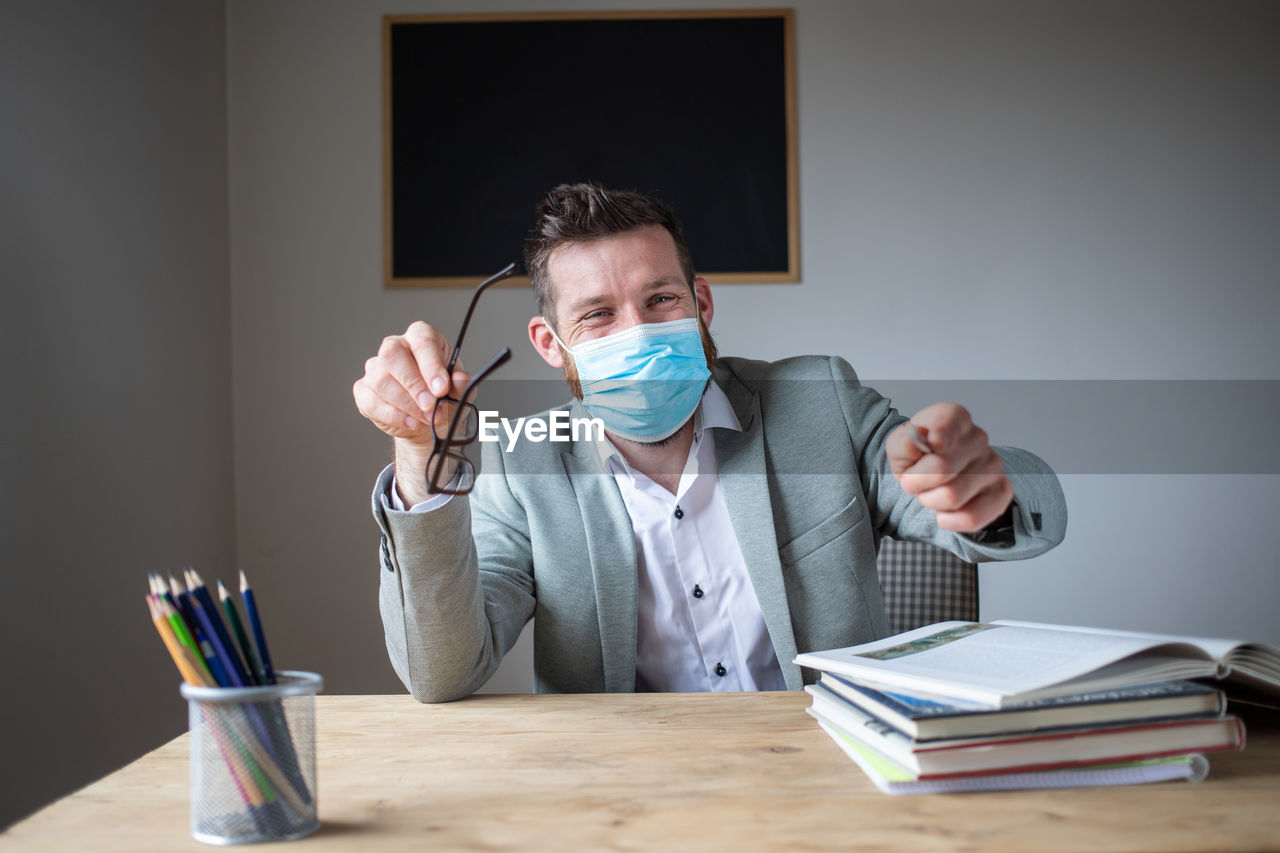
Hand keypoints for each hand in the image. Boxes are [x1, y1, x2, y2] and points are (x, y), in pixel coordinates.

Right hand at [352, 322, 469, 504]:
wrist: (429, 421)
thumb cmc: (443, 397)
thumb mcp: (459, 390)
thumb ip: (461, 384)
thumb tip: (457, 381)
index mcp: (421, 337)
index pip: (422, 342)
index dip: (431, 366)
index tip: (441, 389)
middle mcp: (396, 346)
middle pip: (393, 355)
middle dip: (414, 385)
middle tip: (431, 406)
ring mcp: (375, 368)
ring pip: (382, 381)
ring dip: (407, 405)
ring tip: (427, 418)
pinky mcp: (363, 390)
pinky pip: (371, 402)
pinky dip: (394, 416)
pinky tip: (411, 423)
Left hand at [886, 403, 1013, 532]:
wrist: (937, 478)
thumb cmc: (919, 458)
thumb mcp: (900, 446)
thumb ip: (903, 443)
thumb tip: (914, 444)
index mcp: (954, 418)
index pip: (949, 420)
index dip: (939, 433)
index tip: (931, 444)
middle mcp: (978, 438)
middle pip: (941, 468)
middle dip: (916, 482)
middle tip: (914, 482)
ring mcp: (993, 465)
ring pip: (952, 496)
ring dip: (930, 501)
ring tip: (931, 493)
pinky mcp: (1002, 492)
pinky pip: (972, 517)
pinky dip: (950, 520)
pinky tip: (945, 512)